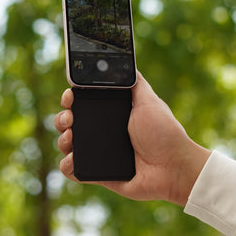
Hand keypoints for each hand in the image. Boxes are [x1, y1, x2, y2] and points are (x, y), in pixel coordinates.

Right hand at [54, 72, 210, 205]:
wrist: (173, 166)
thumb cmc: (164, 132)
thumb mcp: (149, 101)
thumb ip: (135, 82)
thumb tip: (125, 61)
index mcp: (112, 114)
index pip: (83, 103)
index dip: (71, 99)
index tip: (70, 95)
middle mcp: (102, 132)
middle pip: (70, 123)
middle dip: (62, 118)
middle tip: (69, 118)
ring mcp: (99, 153)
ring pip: (68, 145)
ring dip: (62, 140)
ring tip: (71, 137)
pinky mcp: (98, 174)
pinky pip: (74, 171)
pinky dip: (67, 166)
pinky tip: (72, 159)